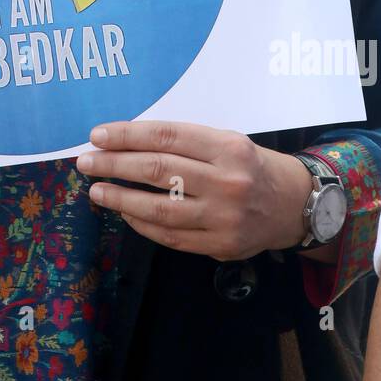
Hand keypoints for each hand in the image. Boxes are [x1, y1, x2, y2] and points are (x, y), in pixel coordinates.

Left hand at [76, 121, 312, 260]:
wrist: (293, 205)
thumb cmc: (250, 165)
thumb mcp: (227, 141)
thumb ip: (185, 143)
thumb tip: (127, 143)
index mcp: (228, 147)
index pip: (166, 137)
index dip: (127, 135)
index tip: (98, 135)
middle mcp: (227, 181)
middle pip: (158, 170)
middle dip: (115, 164)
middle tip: (86, 161)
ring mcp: (224, 217)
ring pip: (159, 208)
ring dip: (120, 198)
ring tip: (97, 190)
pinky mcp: (220, 246)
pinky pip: (170, 235)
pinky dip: (142, 224)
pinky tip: (125, 212)